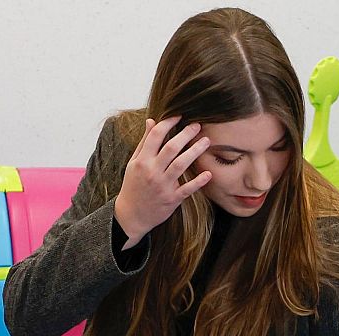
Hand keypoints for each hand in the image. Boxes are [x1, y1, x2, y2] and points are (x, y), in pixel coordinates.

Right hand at [114, 115, 213, 247]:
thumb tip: (151, 121)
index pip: (156, 136)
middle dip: (186, 134)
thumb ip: (144, 142)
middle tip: (198, 125)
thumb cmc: (133, 186)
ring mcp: (163, 186)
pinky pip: (187, 189)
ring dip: (195, 151)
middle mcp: (152, 172)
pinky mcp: (171, 199)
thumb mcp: (133, 163)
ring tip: (206, 141)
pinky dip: (198, 181)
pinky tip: (208, 173)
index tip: (179, 116)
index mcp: (142, 161)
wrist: (131, 215)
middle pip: (171, 148)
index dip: (168, 123)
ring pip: (181, 164)